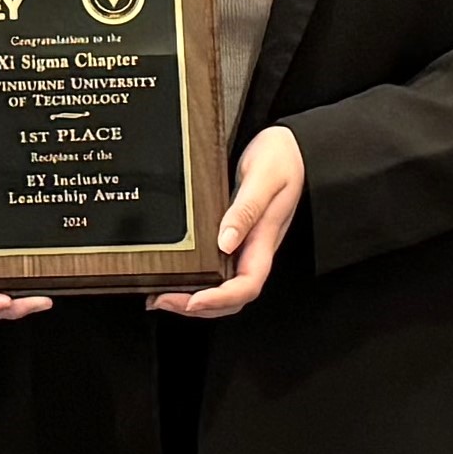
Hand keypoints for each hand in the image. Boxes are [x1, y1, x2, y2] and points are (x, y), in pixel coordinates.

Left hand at [153, 126, 304, 317]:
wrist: (290, 146)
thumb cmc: (281, 159)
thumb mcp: (263, 178)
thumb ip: (246, 210)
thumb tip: (225, 242)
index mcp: (264, 239)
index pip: (247, 285)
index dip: (220, 299)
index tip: (192, 301)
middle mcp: (254, 249)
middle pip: (232, 298)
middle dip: (198, 307)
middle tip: (163, 300)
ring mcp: (245, 246)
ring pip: (224, 288)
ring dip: (194, 300)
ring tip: (162, 297)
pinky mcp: (235, 238)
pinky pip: (218, 271)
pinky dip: (196, 282)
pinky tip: (175, 278)